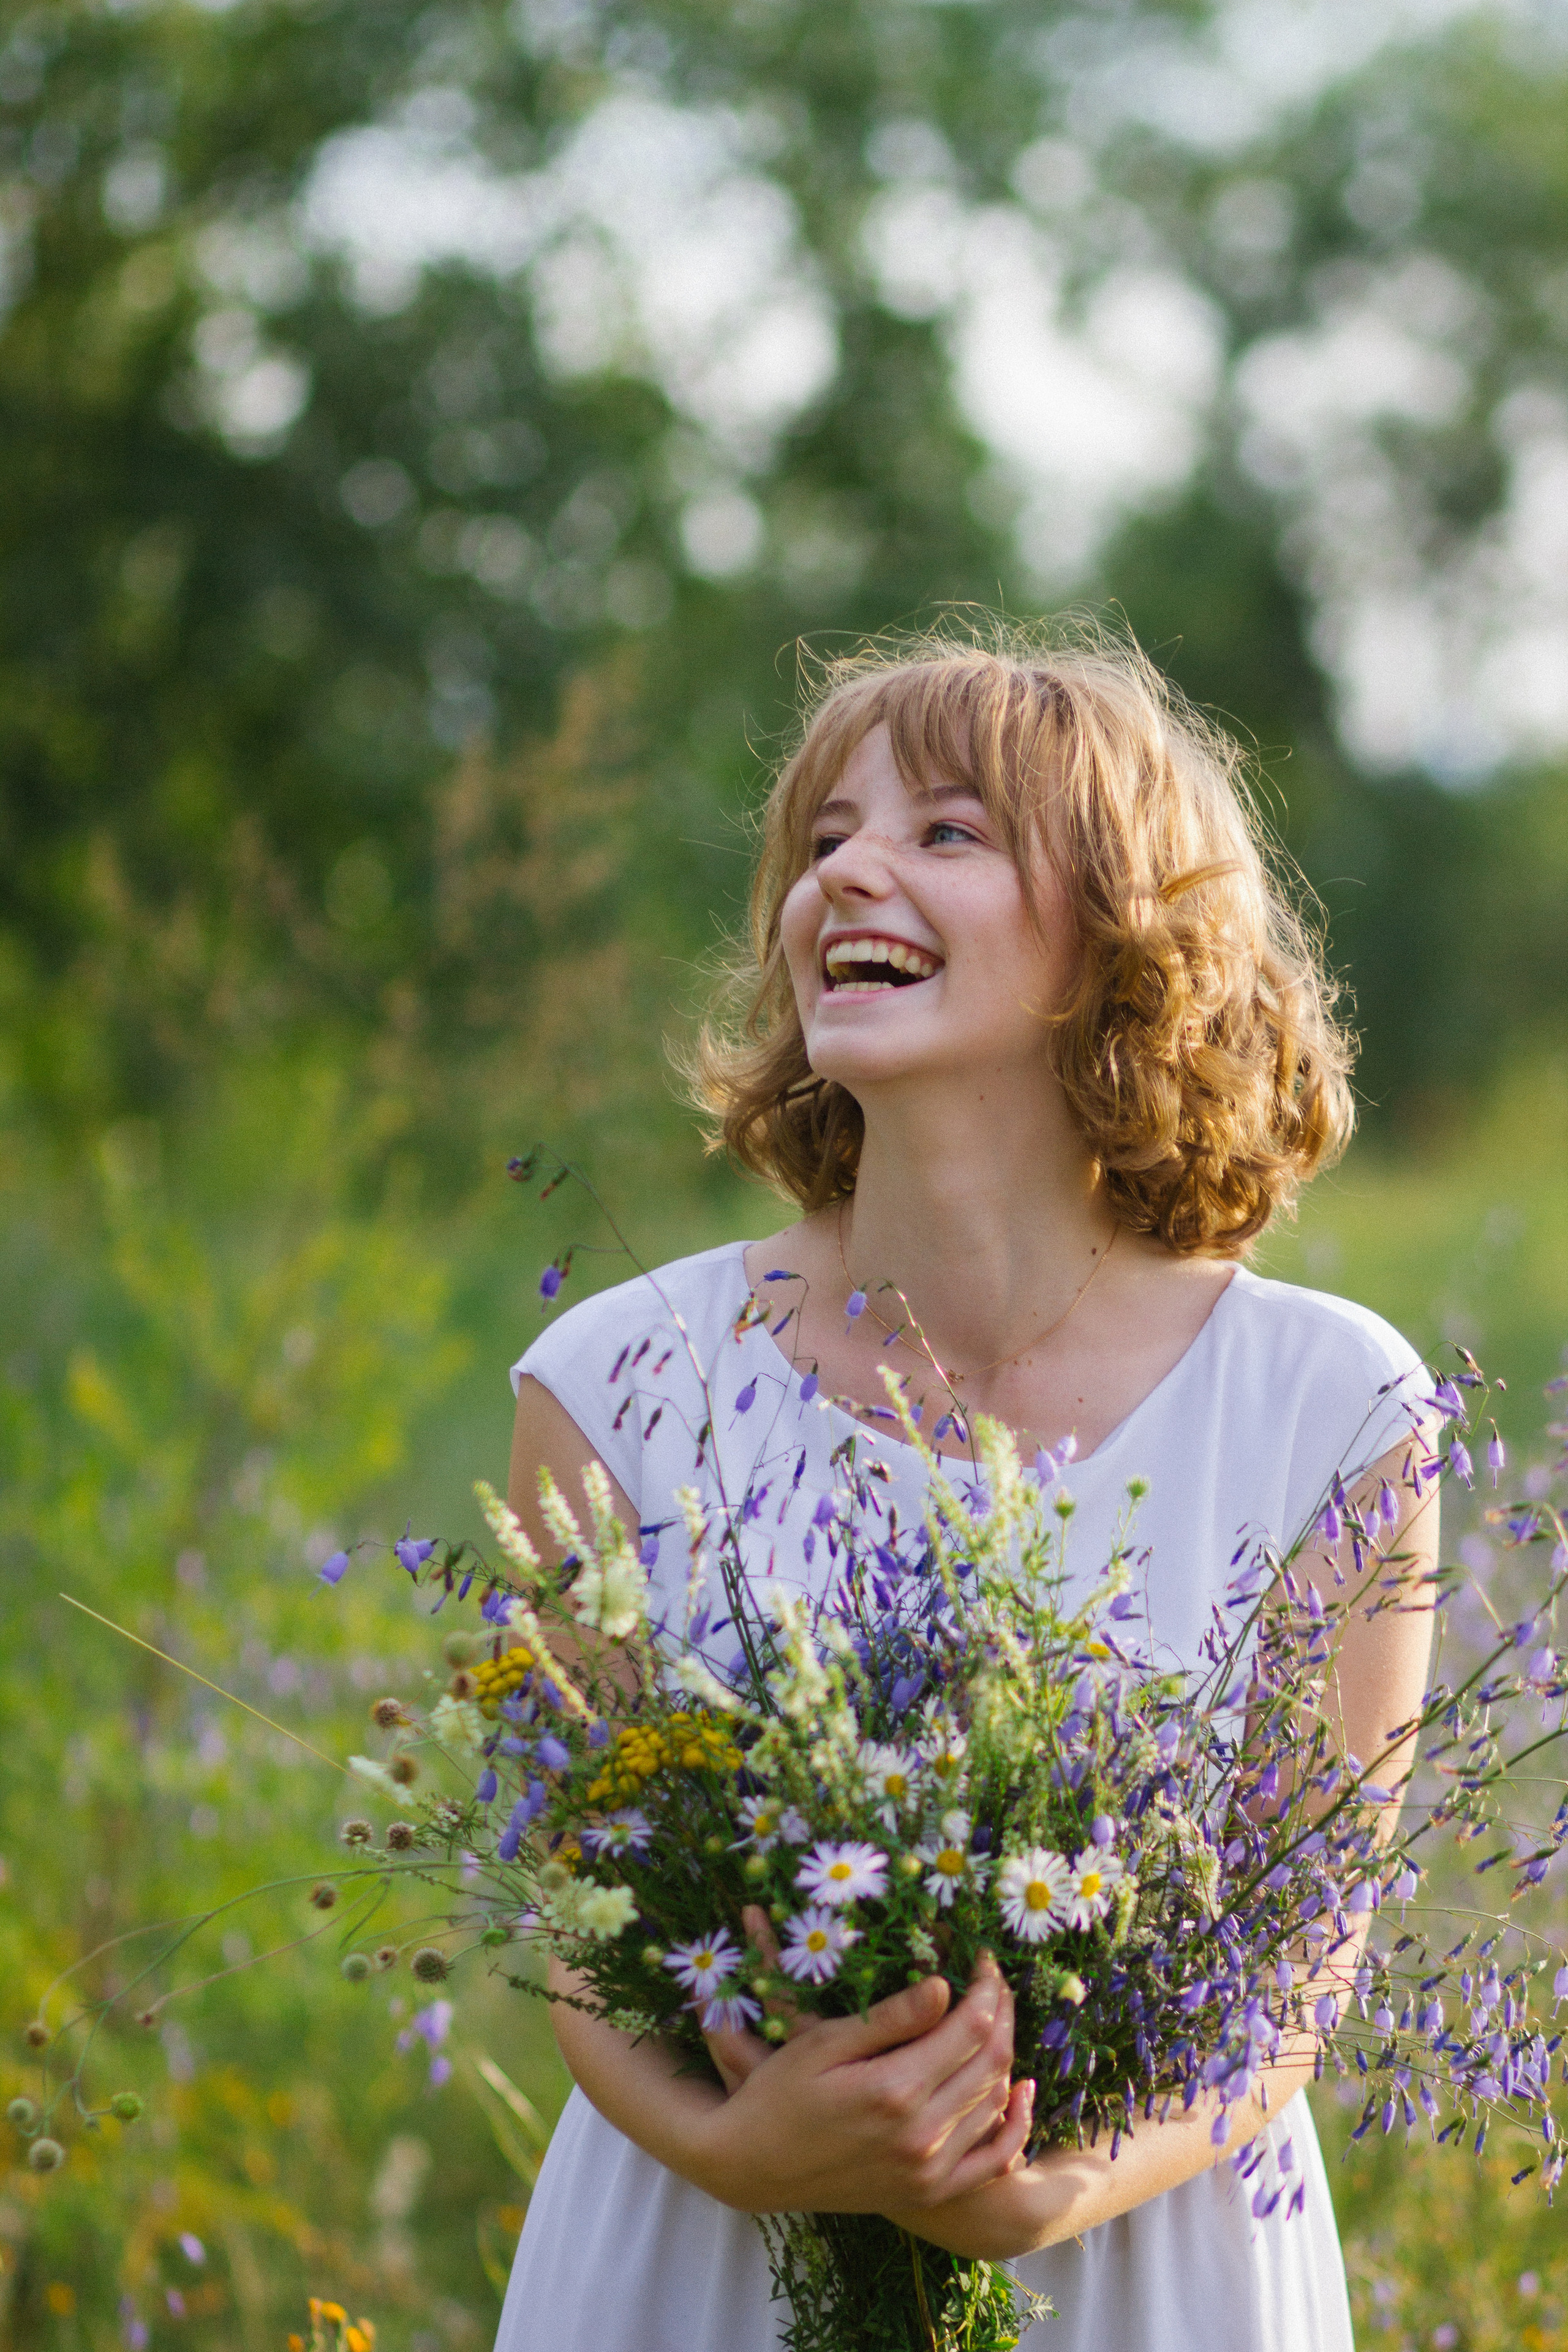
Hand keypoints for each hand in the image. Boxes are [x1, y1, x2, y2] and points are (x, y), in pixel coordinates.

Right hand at [689, 1907, 1034, 2215]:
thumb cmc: (777, 2093)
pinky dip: (1014, 2127)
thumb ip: (888, 2019)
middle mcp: (922, 2136)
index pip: (970, 2030)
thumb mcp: (822, 2043)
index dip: (986, 1989)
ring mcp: (929, 2172)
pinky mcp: (929, 2193)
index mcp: (894, 2091)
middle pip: (992, 2063)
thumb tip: (944, 1986)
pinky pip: (993, 2161)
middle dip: (1003, 2014)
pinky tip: (1019, 2095)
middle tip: (995, 1982)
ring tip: (996, 2020)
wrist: (752, 2166)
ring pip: (996, 2104)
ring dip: (1006, 2058)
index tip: (983, 1959)